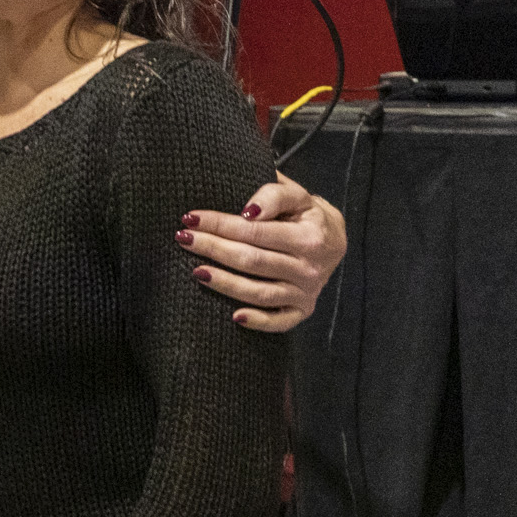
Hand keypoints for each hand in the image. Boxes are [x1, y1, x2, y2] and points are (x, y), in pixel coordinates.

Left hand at [176, 173, 348, 332]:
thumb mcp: (297, 195)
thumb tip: (248, 210)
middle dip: (213, 248)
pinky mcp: (302, 310)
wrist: (334, 239)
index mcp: (311, 236)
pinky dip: (258, 321)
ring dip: (224, 283)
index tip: (191, 217)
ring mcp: (307, 292)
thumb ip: (274, 194)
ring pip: (259, 292)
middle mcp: (310, 267)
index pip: (256, 231)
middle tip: (183, 238)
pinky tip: (234, 317)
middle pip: (252, 260)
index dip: (221, 224)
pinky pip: (280, 322)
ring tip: (195, 271)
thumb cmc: (304, 214)